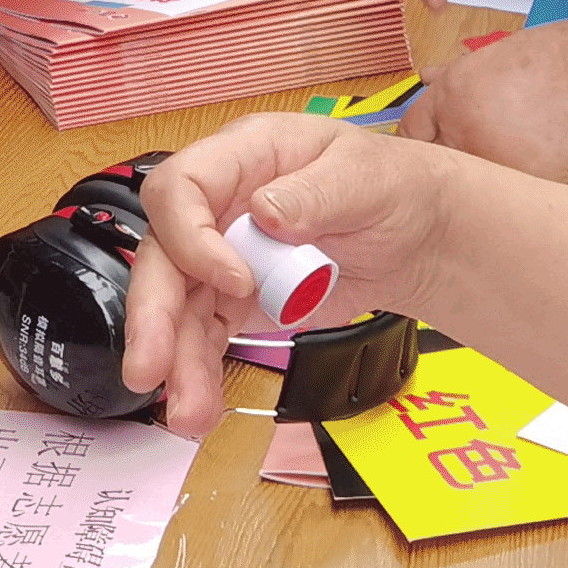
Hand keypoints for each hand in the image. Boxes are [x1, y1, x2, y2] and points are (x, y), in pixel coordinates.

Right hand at [123, 114, 454, 433]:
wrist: (415, 236)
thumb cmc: (393, 187)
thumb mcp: (366, 177)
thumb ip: (317, 192)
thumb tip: (266, 211)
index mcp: (245, 155)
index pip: (182, 186)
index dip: (192, 236)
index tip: (235, 281)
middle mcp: (222, 205)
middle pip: (163, 254)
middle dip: (154, 313)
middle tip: (152, 366)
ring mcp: (224, 254)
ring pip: (178, 306)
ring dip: (177, 360)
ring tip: (189, 412)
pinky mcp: (236, 299)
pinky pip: (205, 334)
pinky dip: (201, 371)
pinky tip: (202, 406)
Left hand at [396, 7, 567, 183]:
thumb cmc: (550, 57)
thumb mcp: (488, 56)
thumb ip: (452, 75)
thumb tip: (427, 77)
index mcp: (449, 99)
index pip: (410, 133)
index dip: (417, 140)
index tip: (425, 148)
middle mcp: (462, 133)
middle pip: (433, 164)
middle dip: (441, 164)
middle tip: (455, 166)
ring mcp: (493, 162)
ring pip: (467, 186)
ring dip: (474, 183)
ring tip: (491, 176)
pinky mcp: (525, 185)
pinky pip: (504, 197)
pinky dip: (510, 193)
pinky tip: (521, 181)